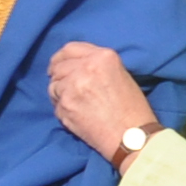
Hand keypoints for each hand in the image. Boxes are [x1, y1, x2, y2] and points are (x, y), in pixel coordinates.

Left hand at [46, 43, 157, 165]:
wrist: (131, 137)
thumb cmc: (132, 109)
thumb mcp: (121, 74)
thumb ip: (97, 65)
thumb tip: (75, 66)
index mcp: (102, 57)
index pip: (70, 48)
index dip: (61, 57)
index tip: (58, 64)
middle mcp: (85, 68)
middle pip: (58, 66)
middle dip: (58, 75)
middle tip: (63, 86)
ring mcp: (72, 86)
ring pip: (53, 85)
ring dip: (59, 92)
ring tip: (74, 102)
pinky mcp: (64, 106)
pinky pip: (55, 103)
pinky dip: (61, 108)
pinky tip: (75, 113)